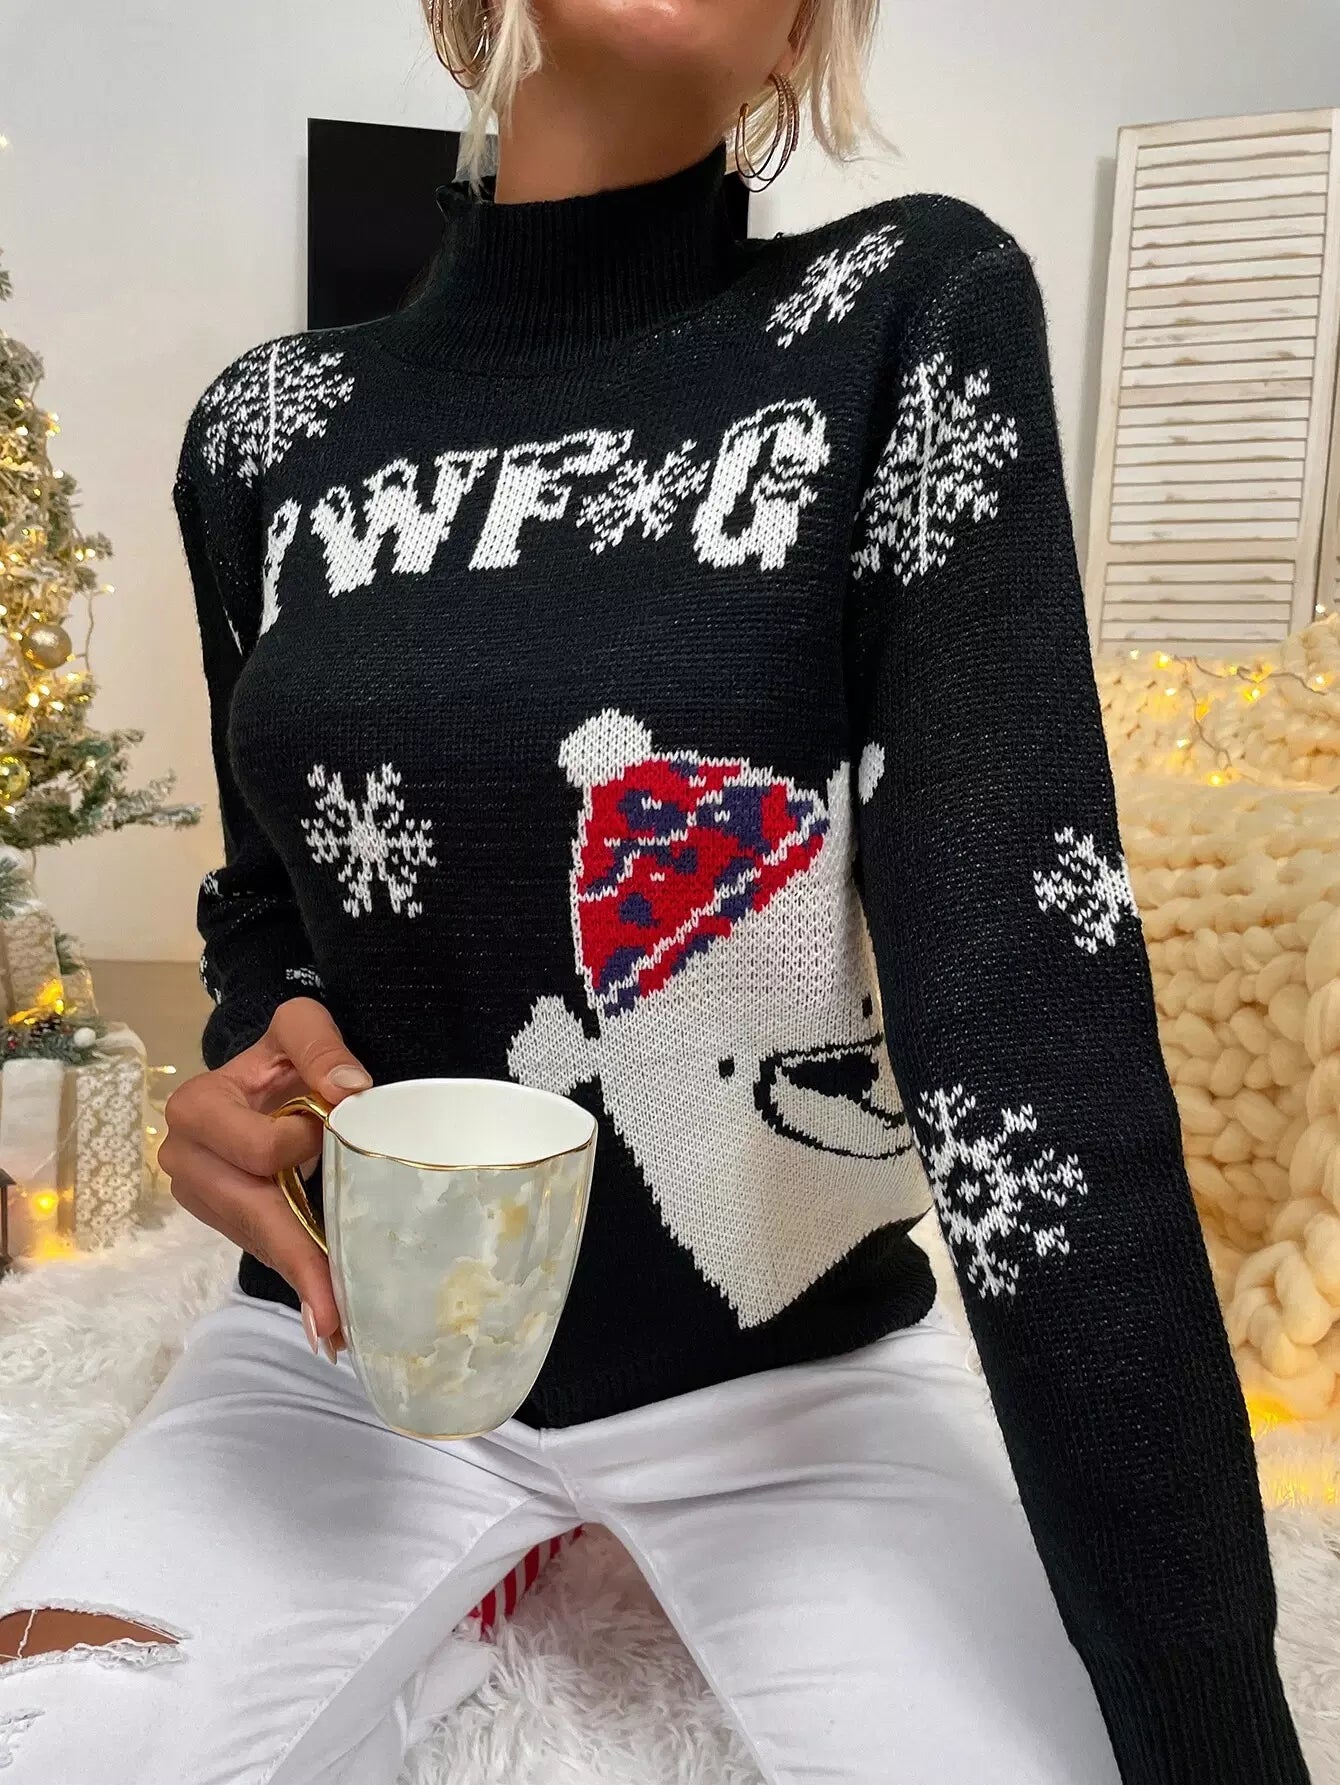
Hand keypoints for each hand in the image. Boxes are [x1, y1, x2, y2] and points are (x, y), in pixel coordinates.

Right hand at [160, 997, 370, 1358]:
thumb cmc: (283, 1054)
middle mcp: (187, 1159)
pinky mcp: (224, 1219)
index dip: (299, 1143)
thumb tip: (348, 1091)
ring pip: (259, 1241)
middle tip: (336, 1310)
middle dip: (297, 1256)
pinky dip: (295, 1277)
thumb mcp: (299, 1028)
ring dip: (298, 1279)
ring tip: (335, 1326)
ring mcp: (203, 1196)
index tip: (328, 1127)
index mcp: (199, 1108)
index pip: (258, 1149)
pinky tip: (323, 1317)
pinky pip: (263, 1250)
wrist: (264, 1076)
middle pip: (253, 1214)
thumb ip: (320, 1044)